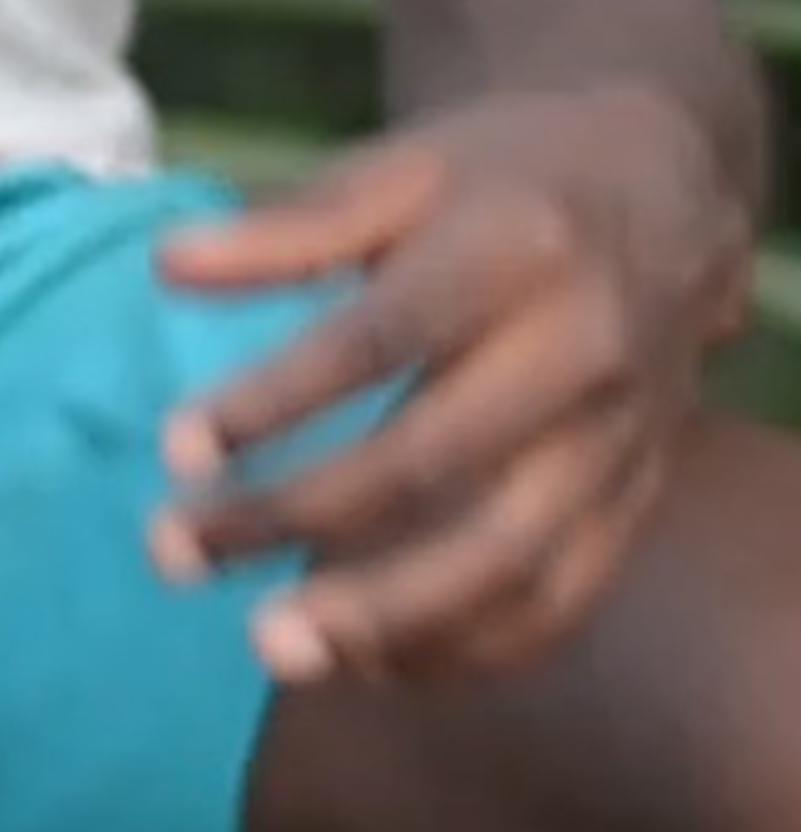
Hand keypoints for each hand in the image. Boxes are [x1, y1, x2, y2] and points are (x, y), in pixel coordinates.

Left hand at [151, 85, 752, 685]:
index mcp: (512, 249)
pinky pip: (562, 600)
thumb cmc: (502, 178)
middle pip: (434, 461)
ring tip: (273, 645)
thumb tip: (165, 268)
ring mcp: (620, 439)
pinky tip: (371, 664)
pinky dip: (470, 648)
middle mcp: (581, 350)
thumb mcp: (401, 167)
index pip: (380, 339)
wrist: (667, 194)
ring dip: (386, 616)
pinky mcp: (637, 501)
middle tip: (176, 553)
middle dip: (298, 519)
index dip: (276, 400)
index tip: (174, 449)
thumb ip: (290, 225)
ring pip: (509, 556)